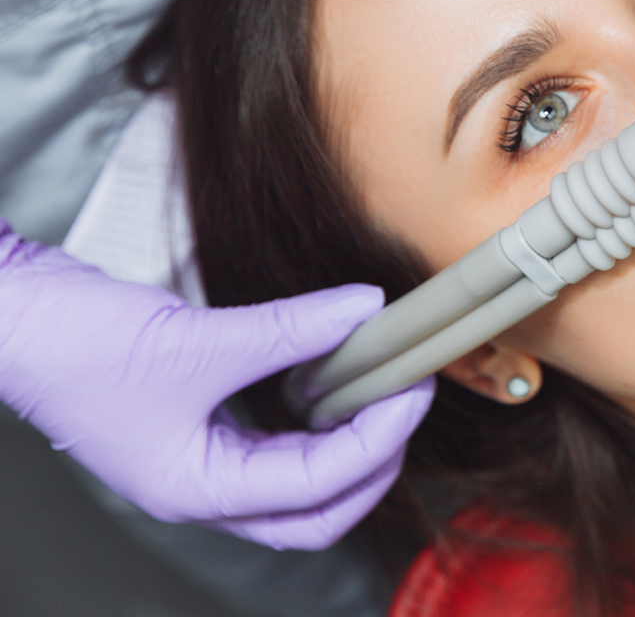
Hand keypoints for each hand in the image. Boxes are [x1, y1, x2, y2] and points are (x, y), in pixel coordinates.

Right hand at [0, 224, 432, 549]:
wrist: (17, 317)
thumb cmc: (80, 346)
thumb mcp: (199, 338)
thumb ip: (290, 329)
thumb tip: (365, 309)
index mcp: (198, 491)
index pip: (316, 486)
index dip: (376, 439)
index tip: (410, 388)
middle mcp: (202, 489)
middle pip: (315, 510)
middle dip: (373, 463)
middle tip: (406, 401)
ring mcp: (199, 461)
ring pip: (298, 479)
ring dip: (348, 442)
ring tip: (382, 388)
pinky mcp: (198, 426)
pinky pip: (275, 439)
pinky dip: (313, 417)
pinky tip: (333, 375)